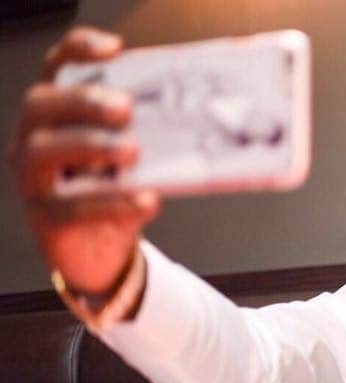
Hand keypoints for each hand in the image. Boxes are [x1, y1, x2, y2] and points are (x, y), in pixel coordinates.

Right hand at [10, 26, 160, 294]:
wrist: (105, 255)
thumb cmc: (118, 195)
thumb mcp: (135, 160)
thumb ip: (149, 135)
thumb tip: (194, 116)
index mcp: (60, 116)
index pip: (59, 70)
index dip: (79, 52)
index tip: (114, 49)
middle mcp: (37, 140)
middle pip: (42, 105)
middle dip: (84, 101)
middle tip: (125, 108)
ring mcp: (35, 180)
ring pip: (44, 151)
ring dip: (90, 145)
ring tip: (132, 151)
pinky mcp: (47, 219)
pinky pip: (72, 206)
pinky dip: (112, 202)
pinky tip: (145, 199)